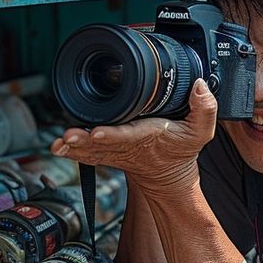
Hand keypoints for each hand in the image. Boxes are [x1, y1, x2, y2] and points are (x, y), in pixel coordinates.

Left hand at [51, 79, 216, 200]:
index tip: (97, 132)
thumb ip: (205, 109)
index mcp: (147, 136)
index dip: (112, 134)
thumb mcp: (201, 132)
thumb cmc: (181, 150)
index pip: (127, 135)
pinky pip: (86, 154)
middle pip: (102, 142)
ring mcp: (114, 151)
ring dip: (74, 146)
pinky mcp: (105, 154)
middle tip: (68, 136)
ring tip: (59, 143)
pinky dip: (72, 151)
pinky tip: (58, 147)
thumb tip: (200, 86)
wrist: (168, 176)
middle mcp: (127, 145)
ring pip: (90, 150)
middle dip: (83, 140)